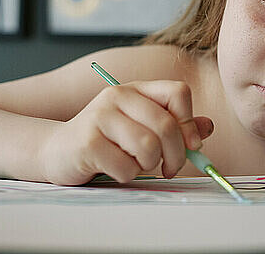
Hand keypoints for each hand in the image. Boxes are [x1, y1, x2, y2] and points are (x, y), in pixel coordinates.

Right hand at [38, 80, 213, 184]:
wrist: (58, 151)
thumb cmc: (105, 141)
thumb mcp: (140, 126)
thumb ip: (174, 125)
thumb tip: (207, 128)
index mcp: (136, 90)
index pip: (179, 92)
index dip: (189, 122)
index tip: (190, 144)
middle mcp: (118, 96)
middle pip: (167, 125)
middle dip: (176, 155)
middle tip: (170, 168)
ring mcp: (100, 117)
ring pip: (149, 147)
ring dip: (149, 165)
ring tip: (136, 164)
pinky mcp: (88, 142)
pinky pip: (126, 166)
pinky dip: (127, 175)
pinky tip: (114, 168)